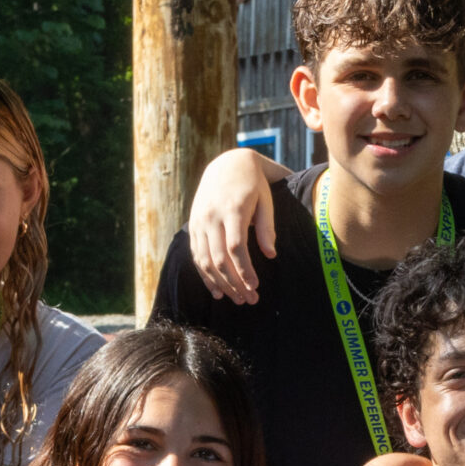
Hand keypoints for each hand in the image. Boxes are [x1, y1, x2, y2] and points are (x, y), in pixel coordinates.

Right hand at [186, 147, 287, 302]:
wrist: (227, 165)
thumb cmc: (253, 185)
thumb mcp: (266, 201)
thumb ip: (267, 228)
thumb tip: (271, 255)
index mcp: (232, 209)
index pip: (235, 247)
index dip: (245, 270)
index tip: (255, 287)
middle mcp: (211, 216)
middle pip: (219, 258)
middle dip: (234, 283)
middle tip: (248, 300)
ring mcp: (199, 222)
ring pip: (205, 260)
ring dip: (220, 283)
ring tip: (235, 299)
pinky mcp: (193, 226)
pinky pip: (196, 255)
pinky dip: (204, 275)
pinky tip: (217, 291)